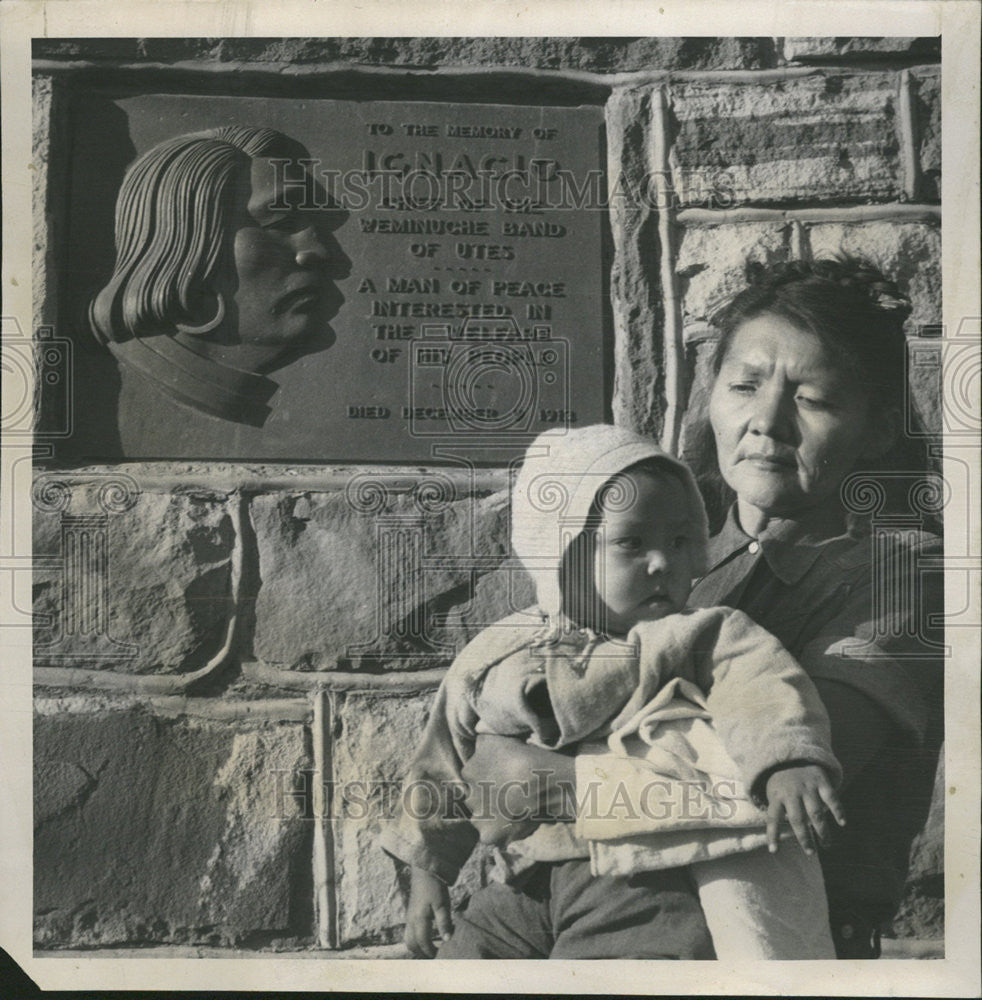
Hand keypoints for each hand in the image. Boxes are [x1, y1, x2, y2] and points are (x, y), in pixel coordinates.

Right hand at [404, 867, 452, 957]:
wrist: (424, 870)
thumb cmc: (435, 887)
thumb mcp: (442, 904)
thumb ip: (444, 923)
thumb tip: (447, 940)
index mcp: (419, 919)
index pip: (422, 942)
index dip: (431, 951)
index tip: (440, 956)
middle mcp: (411, 920)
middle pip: (411, 944)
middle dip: (421, 952)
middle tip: (435, 956)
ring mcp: (409, 916)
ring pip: (408, 938)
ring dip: (417, 946)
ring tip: (430, 948)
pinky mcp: (410, 912)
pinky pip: (409, 931)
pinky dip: (416, 938)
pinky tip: (427, 936)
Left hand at [461, 735, 576, 844]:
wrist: (539, 780)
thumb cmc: (521, 754)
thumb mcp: (495, 738)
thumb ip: (482, 743)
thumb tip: (478, 744)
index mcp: (469, 771)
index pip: (474, 776)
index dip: (489, 778)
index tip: (504, 779)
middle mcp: (468, 795)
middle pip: (476, 799)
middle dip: (488, 798)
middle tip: (508, 795)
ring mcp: (477, 818)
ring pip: (482, 819)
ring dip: (493, 816)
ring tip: (513, 812)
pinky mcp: (489, 836)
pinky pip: (493, 837)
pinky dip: (503, 834)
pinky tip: (516, 825)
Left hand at [764, 764, 845, 854]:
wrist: (792, 755)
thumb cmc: (782, 782)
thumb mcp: (774, 793)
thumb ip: (778, 812)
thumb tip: (778, 838)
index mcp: (776, 796)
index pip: (772, 818)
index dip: (772, 834)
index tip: (773, 850)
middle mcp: (791, 792)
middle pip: (797, 818)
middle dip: (804, 837)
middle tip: (810, 852)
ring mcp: (806, 786)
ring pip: (815, 811)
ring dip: (821, 830)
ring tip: (826, 844)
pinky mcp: (820, 780)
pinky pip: (830, 797)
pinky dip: (837, 810)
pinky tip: (842, 823)